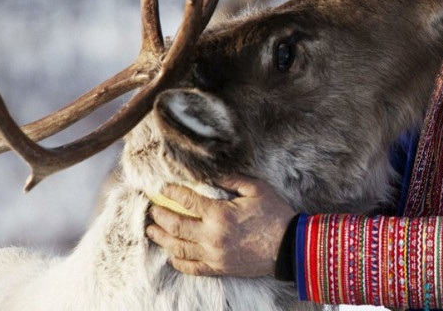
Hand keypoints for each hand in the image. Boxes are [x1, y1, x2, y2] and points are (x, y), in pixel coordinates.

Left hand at [145, 175, 295, 276]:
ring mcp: (213, 254)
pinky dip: (178, 262)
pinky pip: (192, 267)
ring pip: (178, 248)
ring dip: (162, 238)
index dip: (172, 192)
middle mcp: (211, 236)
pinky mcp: (219, 268)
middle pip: (175, 226)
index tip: (163, 188)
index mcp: (219, 214)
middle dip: (160, 216)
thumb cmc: (275, 215)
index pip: (187, 200)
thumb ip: (233, 180)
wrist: (289, 246)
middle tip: (152, 210)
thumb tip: (212, 174)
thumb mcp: (257, 190)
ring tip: (152, 230)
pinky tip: (172, 255)